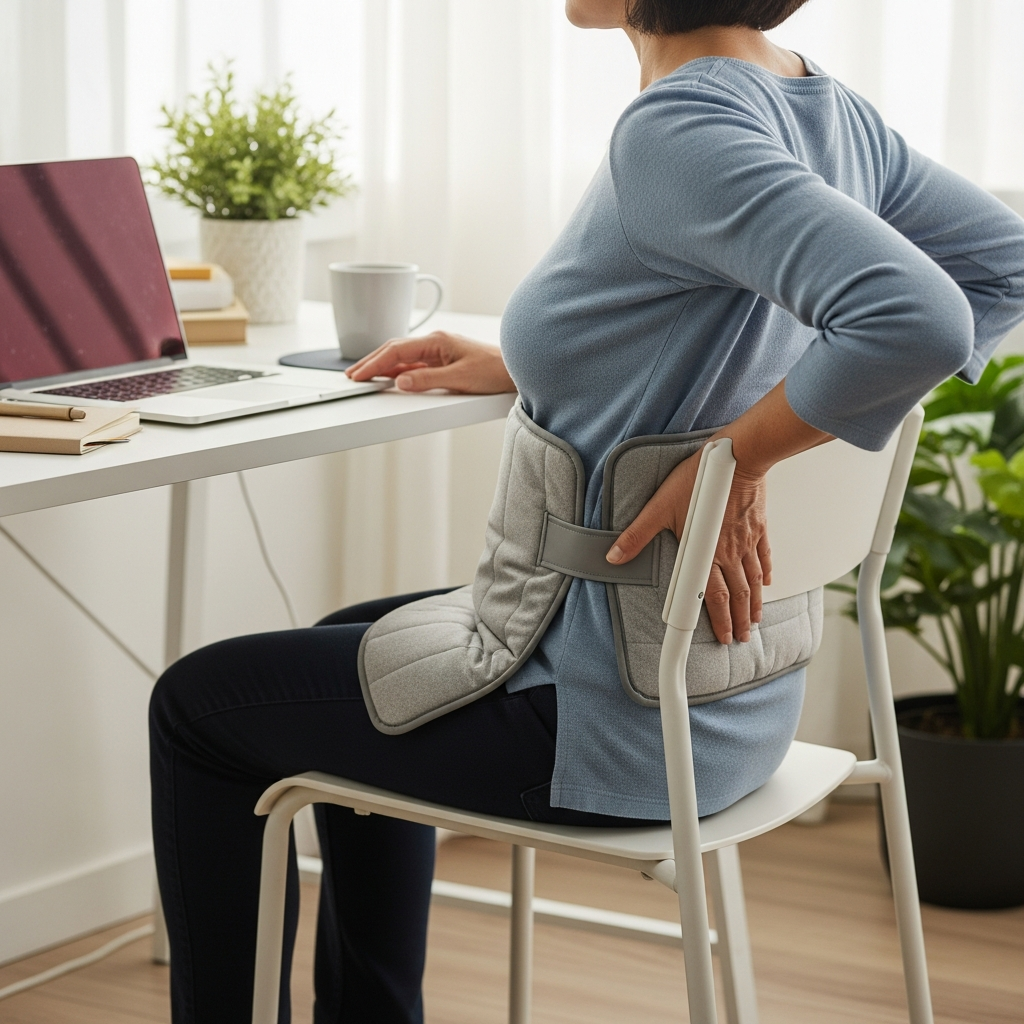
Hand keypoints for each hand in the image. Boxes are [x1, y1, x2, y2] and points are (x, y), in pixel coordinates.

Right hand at [345, 331, 516, 394]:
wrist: (516, 370)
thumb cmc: (494, 370)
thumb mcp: (460, 378)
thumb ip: (428, 380)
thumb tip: (401, 381)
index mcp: (436, 341)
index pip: (396, 352)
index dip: (375, 364)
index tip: (359, 375)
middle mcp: (435, 343)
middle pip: (395, 351)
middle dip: (372, 362)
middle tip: (353, 376)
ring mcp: (438, 352)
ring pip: (403, 357)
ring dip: (383, 367)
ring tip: (365, 377)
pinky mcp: (443, 361)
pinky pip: (414, 364)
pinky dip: (398, 371)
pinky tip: (390, 378)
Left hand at [606, 448, 771, 645]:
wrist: (739, 456)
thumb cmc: (700, 478)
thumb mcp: (659, 507)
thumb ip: (636, 535)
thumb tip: (614, 555)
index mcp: (707, 553)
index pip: (713, 597)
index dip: (719, 620)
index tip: (723, 637)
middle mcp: (730, 552)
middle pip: (737, 595)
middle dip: (738, 620)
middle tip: (741, 637)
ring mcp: (746, 541)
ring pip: (753, 581)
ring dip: (753, 603)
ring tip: (753, 621)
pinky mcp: (758, 527)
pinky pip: (764, 556)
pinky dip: (765, 573)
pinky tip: (765, 583)